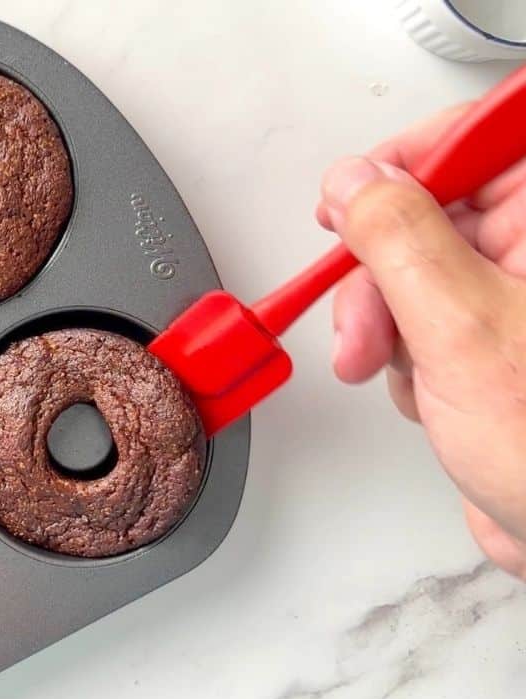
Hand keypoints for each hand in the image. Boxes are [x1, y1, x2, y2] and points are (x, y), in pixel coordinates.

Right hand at [317, 105, 525, 580]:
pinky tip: (435, 395)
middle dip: (381, 273)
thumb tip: (355, 181)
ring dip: (390, 327)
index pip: (478, 140)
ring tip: (406, 373)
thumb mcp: (459, 325)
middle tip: (366, 318)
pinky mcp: (498, 345)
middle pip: (433, 213)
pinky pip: (428, 323)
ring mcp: (517, 300)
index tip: (353, 194)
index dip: (407, 159)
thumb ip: (396, 237)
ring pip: (419, 275)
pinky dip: (411, 359)